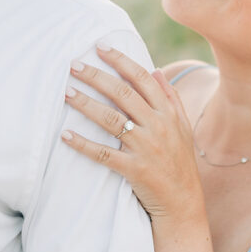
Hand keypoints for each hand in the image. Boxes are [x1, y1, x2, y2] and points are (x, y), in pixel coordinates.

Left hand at [62, 44, 203, 221]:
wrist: (184, 204)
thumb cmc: (180, 162)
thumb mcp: (183, 127)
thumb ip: (170, 98)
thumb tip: (155, 70)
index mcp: (168, 113)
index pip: (142, 78)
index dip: (121, 60)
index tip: (101, 47)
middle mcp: (158, 126)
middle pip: (122, 93)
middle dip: (96, 76)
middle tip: (73, 65)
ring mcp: (145, 148)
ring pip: (110, 119)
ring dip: (85, 104)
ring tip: (66, 92)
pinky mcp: (134, 169)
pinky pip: (104, 154)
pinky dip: (84, 144)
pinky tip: (66, 135)